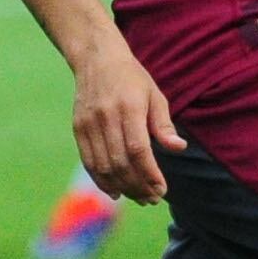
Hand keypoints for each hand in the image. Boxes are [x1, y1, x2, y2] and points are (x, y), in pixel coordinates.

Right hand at [68, 39, 188, 198]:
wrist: (97, 59)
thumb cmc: (132, 79)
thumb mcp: (155, 95)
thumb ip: (164, 124)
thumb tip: (179, 148)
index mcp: (129, 107)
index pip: (138, 150)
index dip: (150, 174)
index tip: (162, 189)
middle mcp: (106, 117)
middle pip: (120, 163)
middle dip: (138, 186)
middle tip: (152, 199)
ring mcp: (89, 124)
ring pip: (103, 166)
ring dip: (122, 187)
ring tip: (138, 197)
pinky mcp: (78, 129)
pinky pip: (89, 162)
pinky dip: (101, 181)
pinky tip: (116, 191)